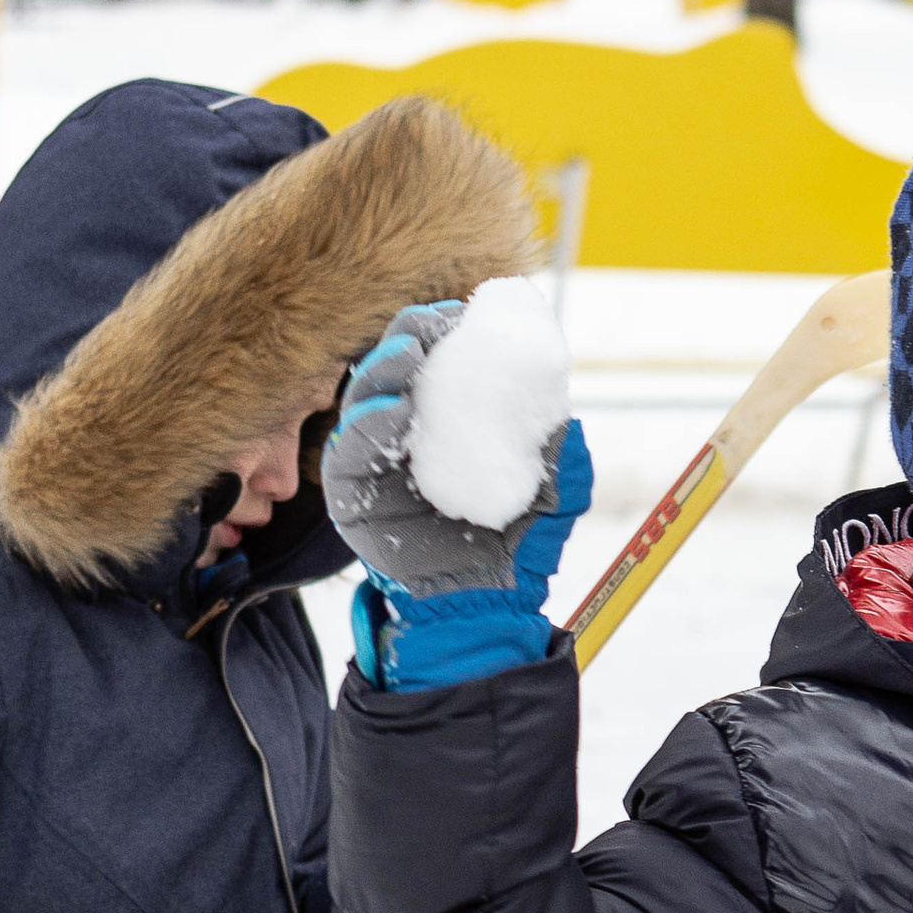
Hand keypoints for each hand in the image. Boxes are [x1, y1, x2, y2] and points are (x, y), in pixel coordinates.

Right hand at [324, 306, 593, 602]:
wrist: (490, 602)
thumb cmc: (524, 540)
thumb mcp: (558, 486)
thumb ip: (559, 443)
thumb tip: (562, 399)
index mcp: (453, 413)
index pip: (442, 355)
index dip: (449, 327)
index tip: (468, 310)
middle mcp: (410, 425)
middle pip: (397, 363)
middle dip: (411, 335)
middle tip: (431, 325)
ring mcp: (377, 456)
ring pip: (365, 396)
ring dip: (383, 368)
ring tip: (409, 353)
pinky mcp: (352, 492)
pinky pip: (350, 451)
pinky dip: (367, 425)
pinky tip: (393, 410)